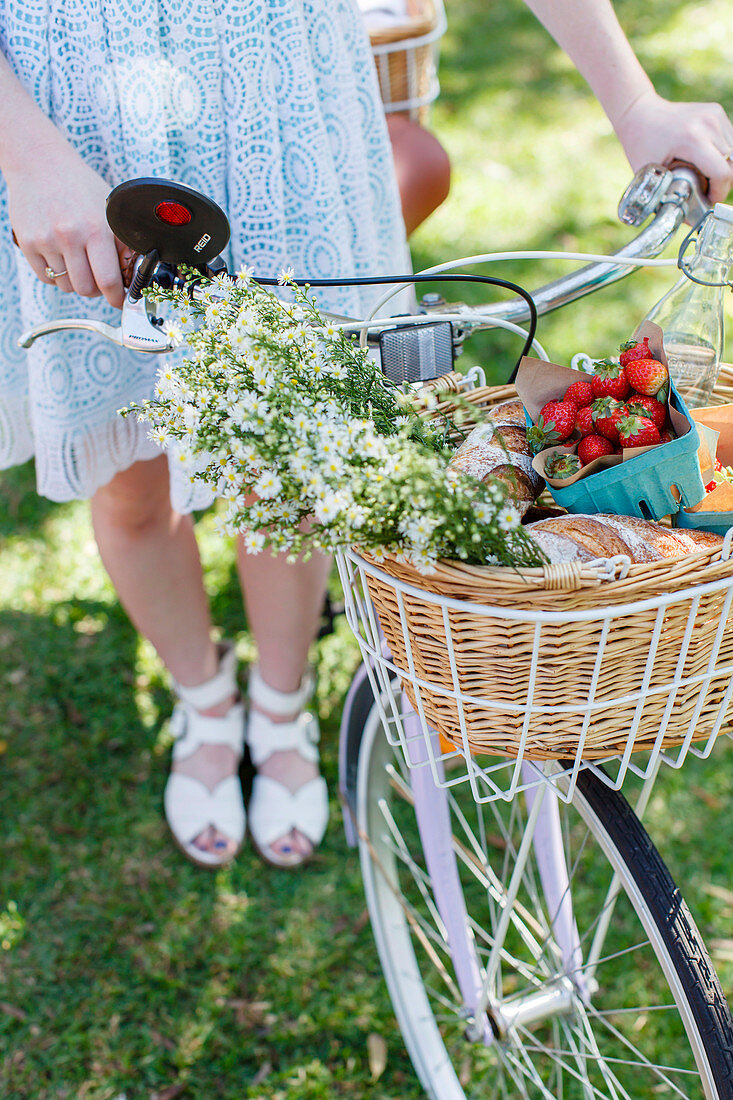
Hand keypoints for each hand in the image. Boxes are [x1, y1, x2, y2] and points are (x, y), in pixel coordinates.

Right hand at [6, 136, 128, 308]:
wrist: (40, 163)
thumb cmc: (79, 186)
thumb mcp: (109, 209)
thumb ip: (122, 242)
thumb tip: (134, 276)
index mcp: (96, 228)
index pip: (108, 281)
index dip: (116, 297)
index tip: (119, 300)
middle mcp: (70, 236)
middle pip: (86, 289)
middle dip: (97, 290)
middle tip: (99, 278)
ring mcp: (46, 240)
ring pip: (67, 286)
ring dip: (76, 281)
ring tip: (79, 260)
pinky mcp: (28, 243)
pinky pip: (47, 278)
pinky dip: (57, 275)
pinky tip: (62, 257)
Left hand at [614, 91, 732, 203]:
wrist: (640, 113)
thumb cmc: (641, 144)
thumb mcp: (650, 175)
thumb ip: (669, 197)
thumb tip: (689, 220)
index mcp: (692, 139)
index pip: (722, 173)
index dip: (718, 193)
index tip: (708, 201)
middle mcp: (708, 124)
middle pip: (731, 164)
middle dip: (722, 183)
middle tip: (705, 192)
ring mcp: (715, 115)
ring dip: (723, 169)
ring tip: (704, 175)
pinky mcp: (716, 112)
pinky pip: (729, 141)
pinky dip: (721, 155)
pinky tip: (704, 160)